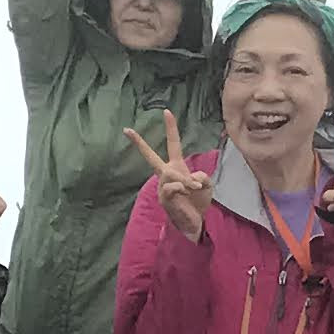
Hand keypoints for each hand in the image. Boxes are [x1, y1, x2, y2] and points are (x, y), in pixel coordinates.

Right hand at [128, 114, 215, 241]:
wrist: (196, 222)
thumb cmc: (199, 202)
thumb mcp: (206, 183)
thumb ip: (201, 175)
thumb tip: (191, 178)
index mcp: (177, 167)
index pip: (173, 144)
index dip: (171, 128)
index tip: (166, 111)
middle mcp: (167, 174)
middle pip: (150, 156)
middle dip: (138, 143)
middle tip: (126, 130)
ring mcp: (163, 186)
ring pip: (170, 173)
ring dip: (186, 180)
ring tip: (193, 189)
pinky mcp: (164, 198)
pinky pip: (172, 186)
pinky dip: (183, 188)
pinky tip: (187, 193)